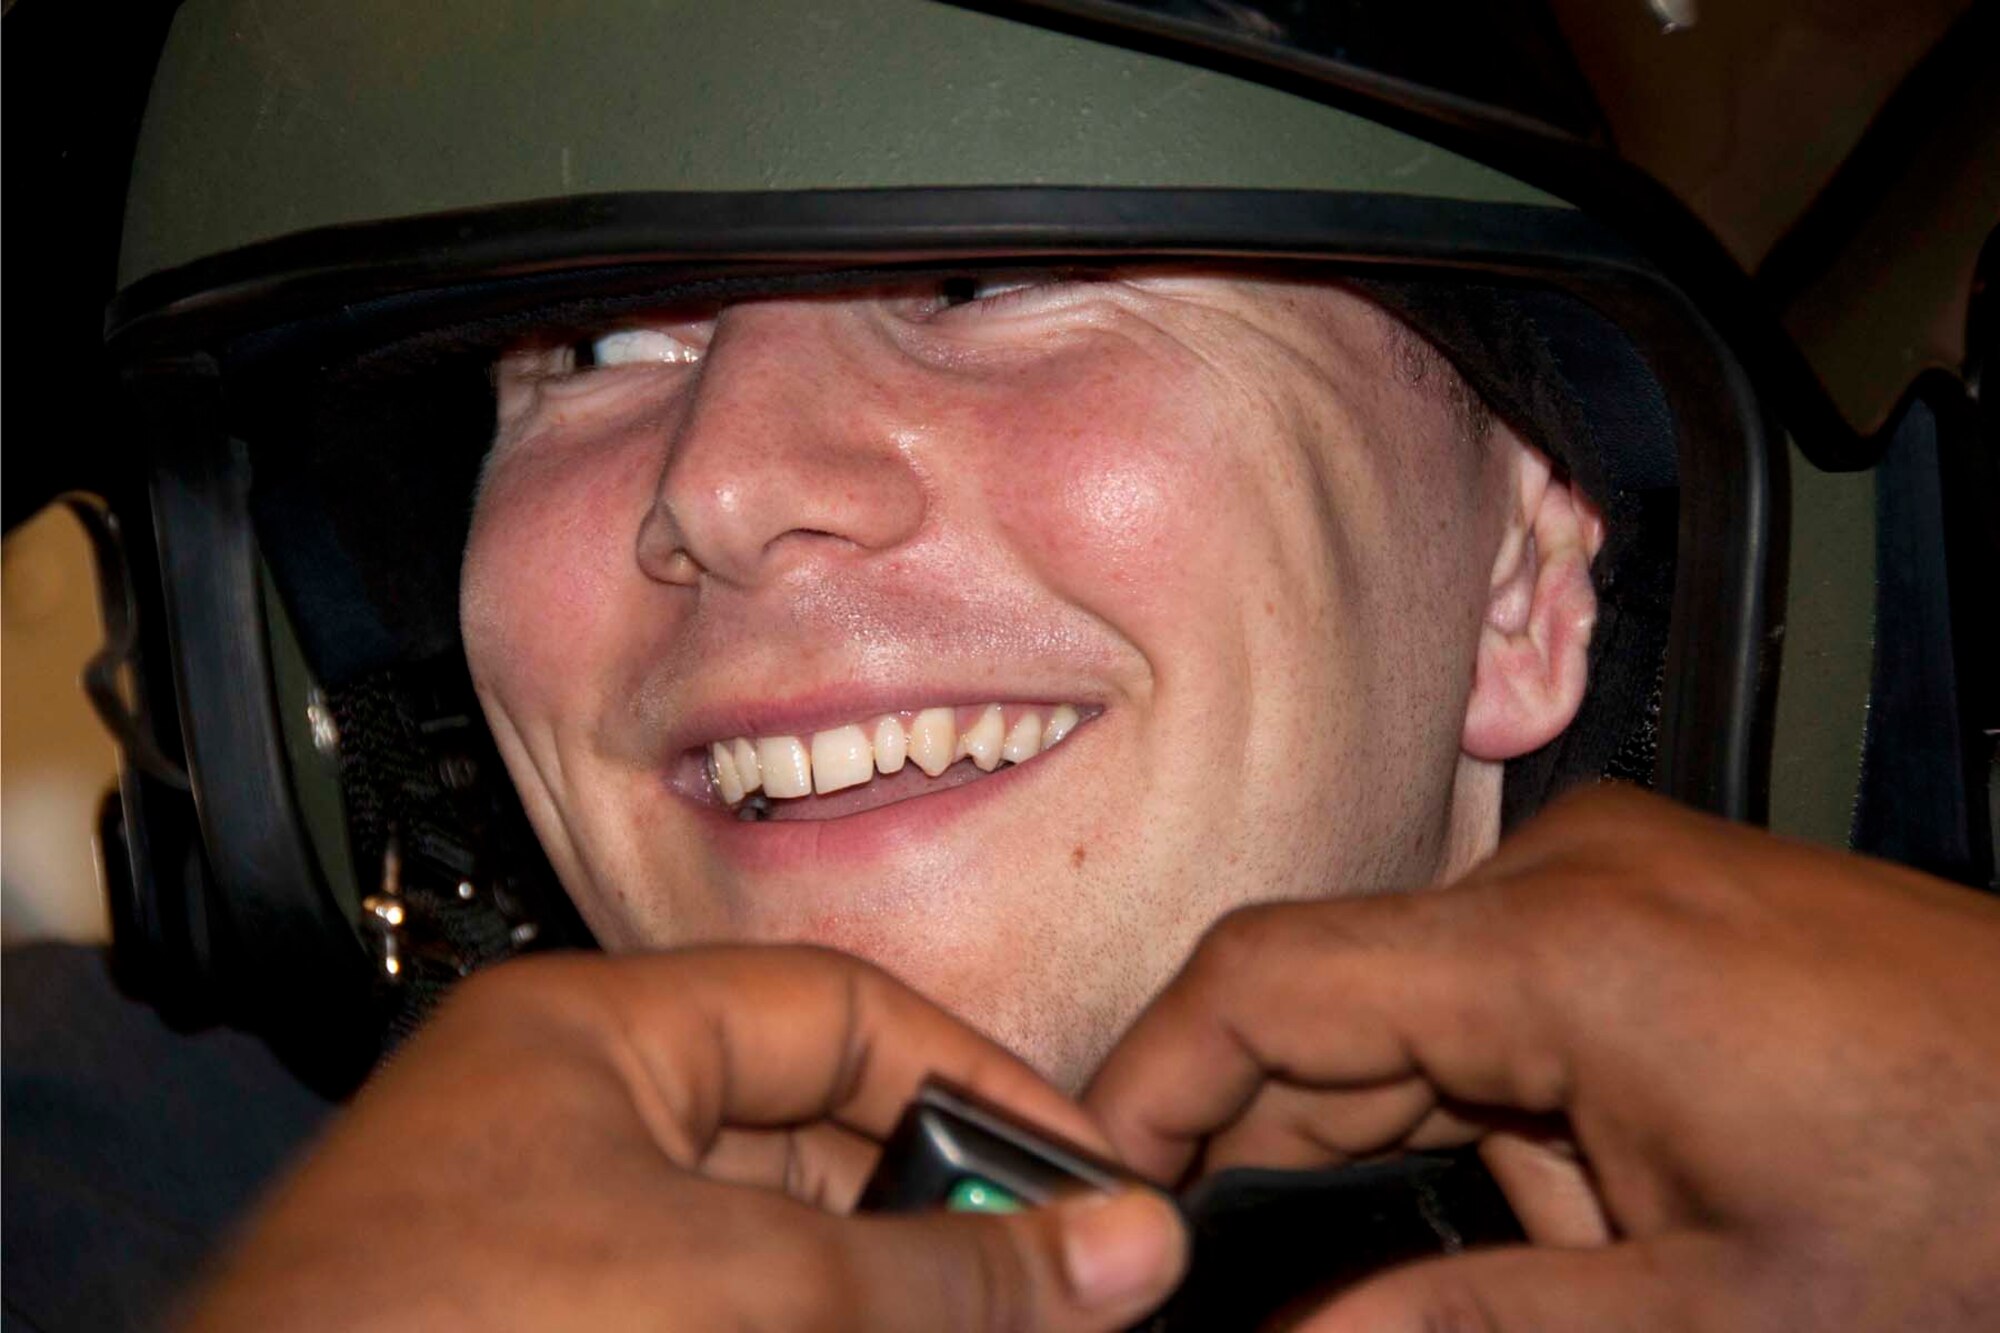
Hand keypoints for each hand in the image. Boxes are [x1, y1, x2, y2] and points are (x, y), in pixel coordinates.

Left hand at [182, 947, 1184, 1330]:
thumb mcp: (748, 1288)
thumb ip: (946, 1272)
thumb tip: (1122, 1247)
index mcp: (589, 1035)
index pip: (832, 1009)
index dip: (975, 1078)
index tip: (1084, 1165)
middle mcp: (569, 1126)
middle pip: (813, 1139)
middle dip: (938, 1212)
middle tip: (1060, 1283)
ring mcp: (555, 1246)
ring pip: (773, 1250)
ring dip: (885, 1294)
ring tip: (1001, 1328)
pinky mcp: (553, 1326)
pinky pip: (724, 1310)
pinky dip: (810, 1327)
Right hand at [1085, 784, 1999, 1330]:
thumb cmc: (1984, 1205)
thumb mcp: (1717, 1313)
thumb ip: (1473, 1327)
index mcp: (1562, 951)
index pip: (1264, 980)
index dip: (1149, 1081)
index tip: (1094, 1185)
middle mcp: (1568, 882)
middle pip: (1328, 1003)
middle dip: (1283, 1158)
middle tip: (1260, 1289)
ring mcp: (1615, 885)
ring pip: (1414, 1014)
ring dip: (1414, 1155)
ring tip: (1548, 1268)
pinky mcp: (1651, 912)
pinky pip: (1502, 1006)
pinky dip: (1497, 1120)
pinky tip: (1584, 1215)